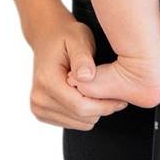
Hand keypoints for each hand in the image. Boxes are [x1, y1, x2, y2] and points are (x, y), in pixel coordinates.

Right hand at [27, 7, 129, 130]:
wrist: (48, 36)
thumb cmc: (66, 35)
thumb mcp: (78, 38)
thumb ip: (82, 58)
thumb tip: (87, 76)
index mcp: (47, 81)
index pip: (80, 106)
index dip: (104, 106)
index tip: (121, 100)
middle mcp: (39, 98)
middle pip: (80, 117)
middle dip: (101, 108)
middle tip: (117, 95)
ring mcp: (39, 107)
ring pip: (77, 123)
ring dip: (93, 112)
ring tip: (103, 92)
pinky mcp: (42, 112)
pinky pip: (71, 122)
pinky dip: (83, 113)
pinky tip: (89, 95)